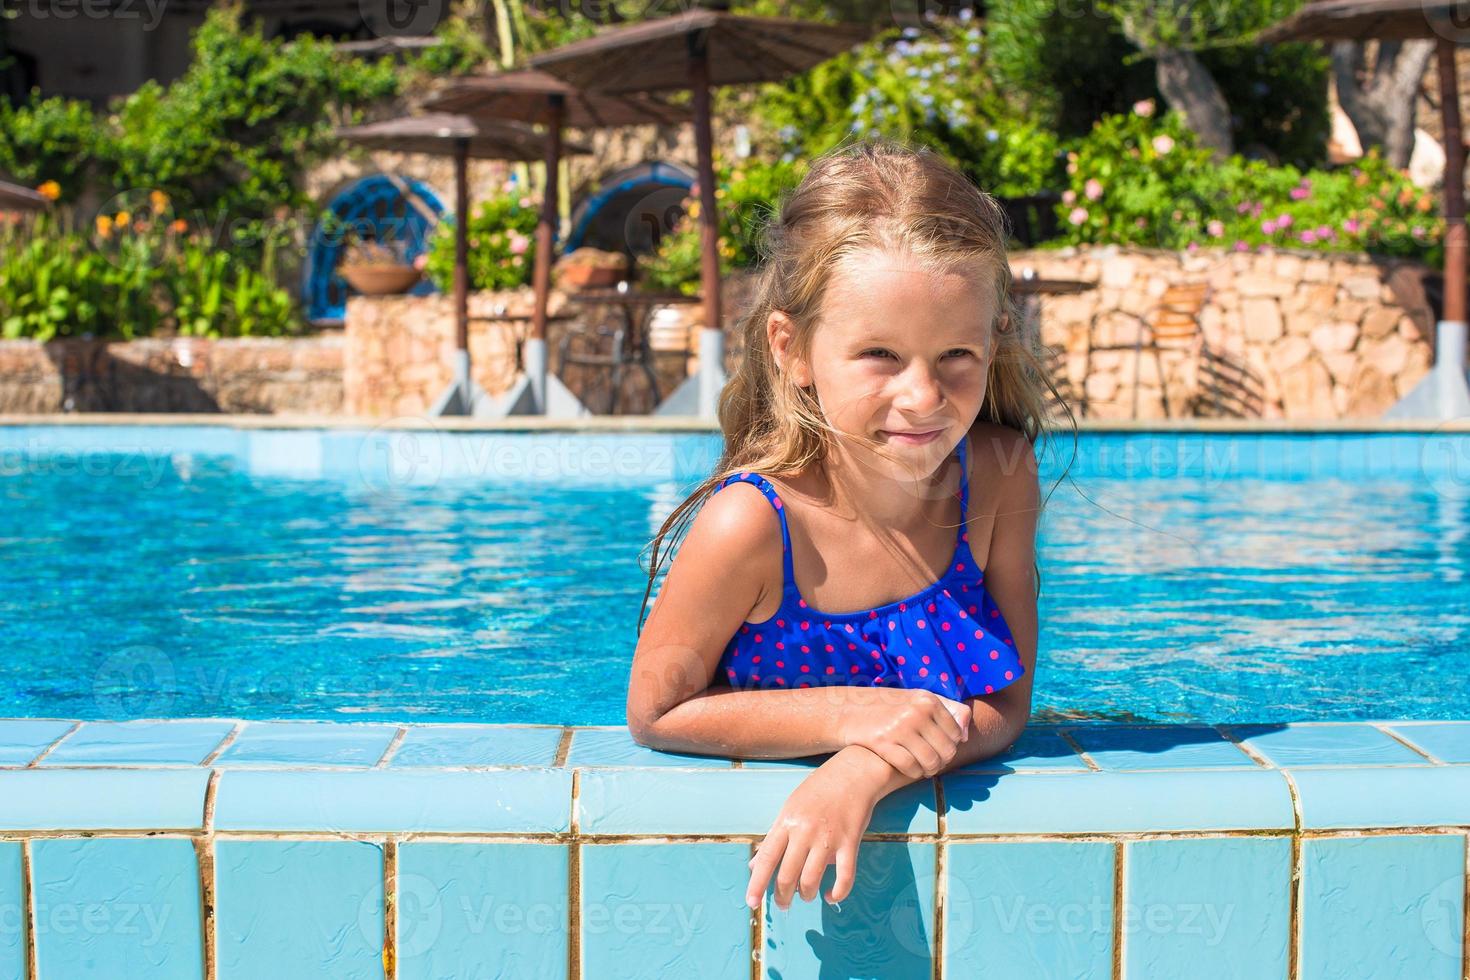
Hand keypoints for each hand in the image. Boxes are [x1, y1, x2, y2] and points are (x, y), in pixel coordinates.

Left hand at [745, 752, 884, 910]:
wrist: (853, 772)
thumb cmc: (819, 789)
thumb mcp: (789, 808)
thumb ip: (773, 837)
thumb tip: (755, 865)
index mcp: (787, 822)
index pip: (767, 859)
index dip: (757, 884)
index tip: (752, 902)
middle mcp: (804, 832)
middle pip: (787, 875)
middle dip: (782, 897)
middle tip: (783, 905)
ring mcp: (828, 838)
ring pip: (811, 880)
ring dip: (806, 895)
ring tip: (806, 896)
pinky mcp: (850, 843)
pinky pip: (844, 877)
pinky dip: (838, 893)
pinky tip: (831, 896)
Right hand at [837, 687, 970, 779]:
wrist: (849, 712)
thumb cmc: (889, 708)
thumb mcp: (918, 701)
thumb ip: (947, 712)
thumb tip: (966, 735)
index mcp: (927, 700)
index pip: (956, 733)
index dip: (951, 746)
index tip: (939, 749)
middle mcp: (916, 712)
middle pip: (946, 750)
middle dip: (941, 762)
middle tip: (931, 763)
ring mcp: (899, 727)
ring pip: (931, 762)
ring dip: (928, 770)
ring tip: (922, 768)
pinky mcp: (883, 742)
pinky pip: (911, 768)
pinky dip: (913, 773)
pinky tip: (909, 769)